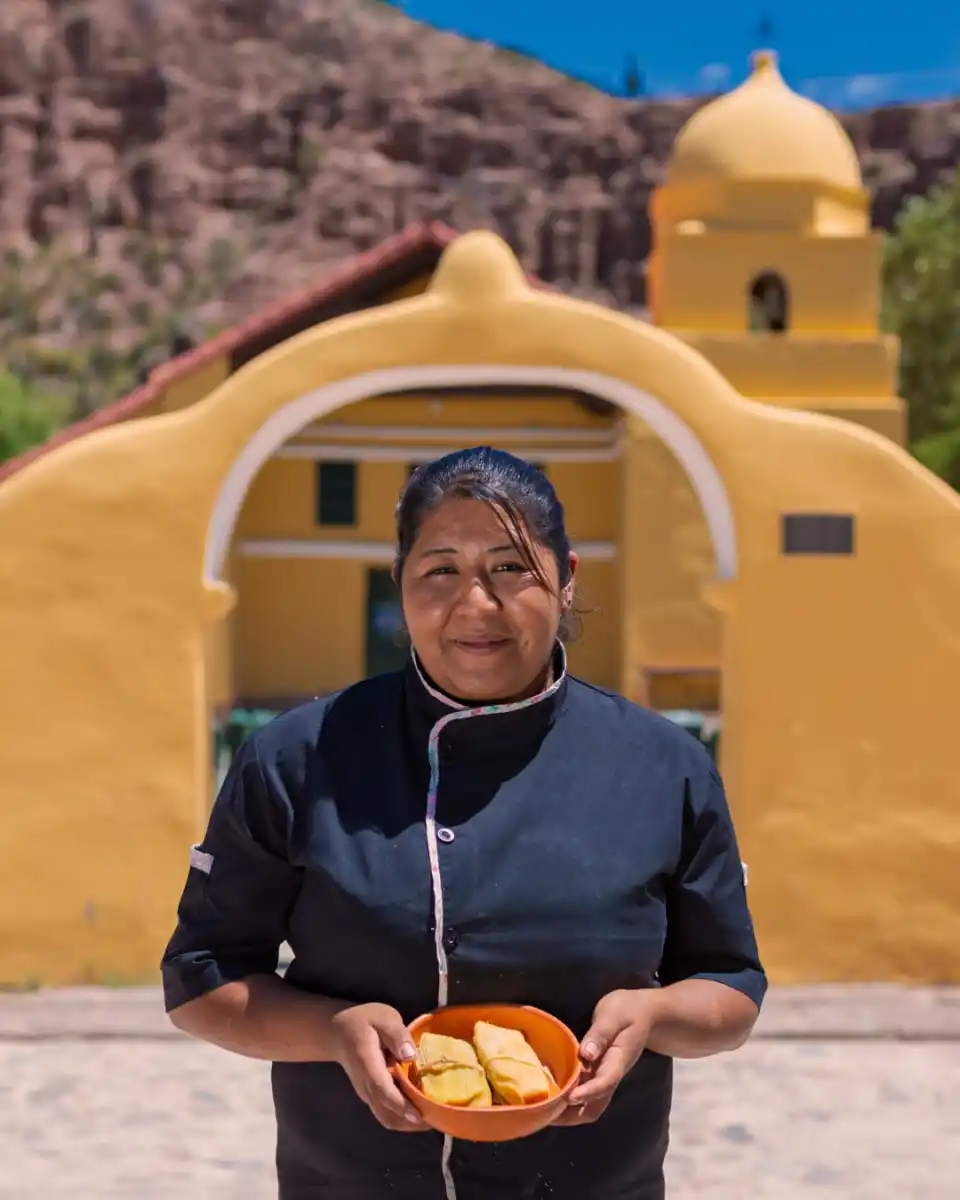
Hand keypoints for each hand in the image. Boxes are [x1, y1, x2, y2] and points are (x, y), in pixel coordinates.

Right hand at [330, 1002, 429, 1132]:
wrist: (339, 1032)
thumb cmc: (363, 1022)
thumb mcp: (382, 1017)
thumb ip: (396, 1034)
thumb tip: (410, 1055)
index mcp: (367, 1064)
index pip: (382, 1090)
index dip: (400, 1105)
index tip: (419, 1115)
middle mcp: (365, 1086)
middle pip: (386, 1113)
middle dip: (410, 1121)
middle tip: (438, 1117)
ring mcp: (367, 1094)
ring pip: (387, 1118)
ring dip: (408, 1123)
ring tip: (433, 1116)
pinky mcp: (371, 1096)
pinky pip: (386, 1113)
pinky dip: (403, 1117)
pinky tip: (421, 1108)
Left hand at [554, 989, 659, 1126]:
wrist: (645, 1014)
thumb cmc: (628, 1011)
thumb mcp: (613, 1016)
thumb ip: (600, 1034)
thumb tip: (585, 1053)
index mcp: (617, 1061)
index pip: (605, 1083)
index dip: (588, 1093)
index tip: (569, 1098)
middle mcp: (610, 1076)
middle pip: (594, 1107)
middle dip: (572, 1116)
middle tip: (546, 1114)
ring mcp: (603, 1077)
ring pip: (587, 1106)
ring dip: (567, 1113)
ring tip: (543, 1110)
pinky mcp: (596, 1073)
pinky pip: (582, 1094)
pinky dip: (567, 1100)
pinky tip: (550, 1094)